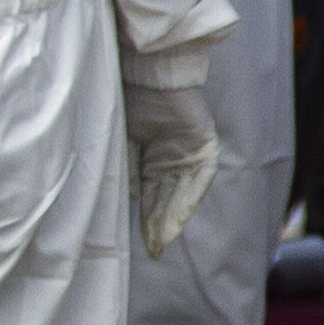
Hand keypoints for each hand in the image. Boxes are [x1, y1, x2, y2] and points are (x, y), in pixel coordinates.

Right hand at [124, 80, 219, 257]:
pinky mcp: (203, 146)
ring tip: (162, 239)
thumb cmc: (128, 101)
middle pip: (166, 199)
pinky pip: (200, 178)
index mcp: (150, 158)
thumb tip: (123, 201)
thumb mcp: (120, 141)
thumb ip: (124, 169)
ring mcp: (188, 154)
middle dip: (159, 224)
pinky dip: (189, 197)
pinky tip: (180, 215)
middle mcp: (171, 159)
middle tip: (154, 248)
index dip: (146, 219)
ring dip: (172, 216)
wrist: (148, 75)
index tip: (143, 244)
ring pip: (181, 193)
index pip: (150, 196)